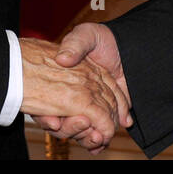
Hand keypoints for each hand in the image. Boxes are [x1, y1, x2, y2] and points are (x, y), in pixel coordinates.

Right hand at [19, 36, 129, 150]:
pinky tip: (104, 138)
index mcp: (61, 84)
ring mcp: (89, 107)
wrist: (126, 46)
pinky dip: (102, 137)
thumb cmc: (101, 39)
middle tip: (84, 126)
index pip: (47, 106)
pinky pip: (99, 131)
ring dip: (88, 138)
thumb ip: (75, 44)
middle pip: (64, 124)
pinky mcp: (106, 112)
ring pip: (82, 131)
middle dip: (71, 130)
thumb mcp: (86, 35)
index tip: (54, 122)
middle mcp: (72, 99)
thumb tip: (63, 59)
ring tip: (98, 137)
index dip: (46, 118)